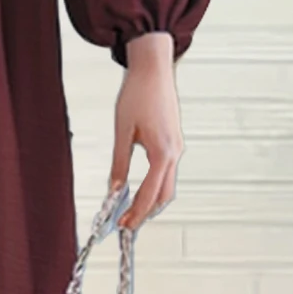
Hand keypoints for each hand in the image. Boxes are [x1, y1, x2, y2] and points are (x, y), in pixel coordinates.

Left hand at [108, 32, 183, 230]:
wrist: (154, 69)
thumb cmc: (138, 95)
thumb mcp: (122, 131)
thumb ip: (119, 163)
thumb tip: (114, 188)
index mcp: (163, 152)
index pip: (150, 193)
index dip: (136, 212)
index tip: (123, 225)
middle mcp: (175, 152)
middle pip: (165, 195)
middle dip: (147, 212)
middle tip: (127, 223)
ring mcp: (178, 147)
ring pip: (168, 184)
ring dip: (153, 200)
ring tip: (132, 210)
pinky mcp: (175, 141)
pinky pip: (168, 171)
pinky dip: (156, 185)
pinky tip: (143, 188)